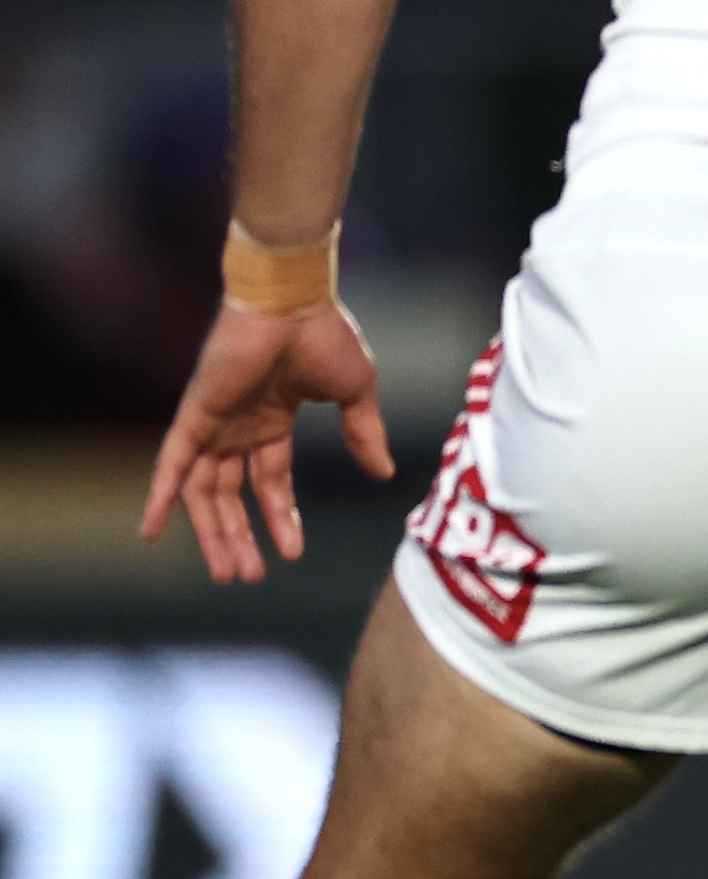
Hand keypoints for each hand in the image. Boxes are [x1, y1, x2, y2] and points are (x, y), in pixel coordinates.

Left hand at [140, 301, 395, 583]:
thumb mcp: (356, 393)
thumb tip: (384, 473)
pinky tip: (152, 531)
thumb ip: (364, 433)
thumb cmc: (326, 336)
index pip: (271, 482)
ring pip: (204, 492)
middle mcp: (238, 428)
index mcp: (272, 422)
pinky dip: (160, 496)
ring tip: (228, 572)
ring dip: (212, 533)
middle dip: (239, 538)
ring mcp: (214, 423)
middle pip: (230, 497)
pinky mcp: (195, 414)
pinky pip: (171, 463)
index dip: (281, 518)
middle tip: (247, 577)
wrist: (293, 300)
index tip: (293, 554)